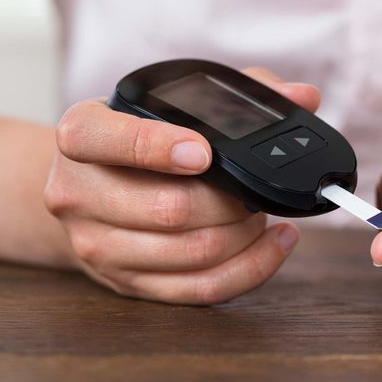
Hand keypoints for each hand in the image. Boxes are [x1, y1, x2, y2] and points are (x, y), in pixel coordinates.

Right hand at [45, 68, 319, 303]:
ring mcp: (98, 245)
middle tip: (256, 189)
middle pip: (169, 208)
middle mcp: (79, 192)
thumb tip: (302, 96)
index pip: (107, 140)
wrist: (90, 187)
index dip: (157, 147)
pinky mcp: (127, 283)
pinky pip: (199, 289)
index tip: (204, 152)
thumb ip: (236, 93)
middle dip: (231, 200)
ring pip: (192, 252)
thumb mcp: (170, 102)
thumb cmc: (140, 137)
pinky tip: (273, 242)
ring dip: (245, 233)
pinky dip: (251, 267)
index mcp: (83, 134)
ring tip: (262, 212)